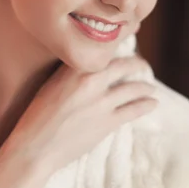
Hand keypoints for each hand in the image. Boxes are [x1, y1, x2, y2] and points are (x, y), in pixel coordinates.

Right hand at [4, 56, 157, 175]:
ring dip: (144, 87)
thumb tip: (87, 66)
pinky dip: (145, 105)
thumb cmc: (35, 116)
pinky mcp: (108, 121)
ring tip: (150, 87)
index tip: (126, 40)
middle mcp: (91, 79)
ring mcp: (102, 101)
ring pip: (132, 88)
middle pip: (122, 66)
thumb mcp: (49, 84)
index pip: (103, 50)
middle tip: (141, 64)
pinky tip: (152, 103)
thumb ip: (70, 73)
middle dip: (135, 64)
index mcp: (74, 67)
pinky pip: (134, 109)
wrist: (35, 147)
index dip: (117, 44)